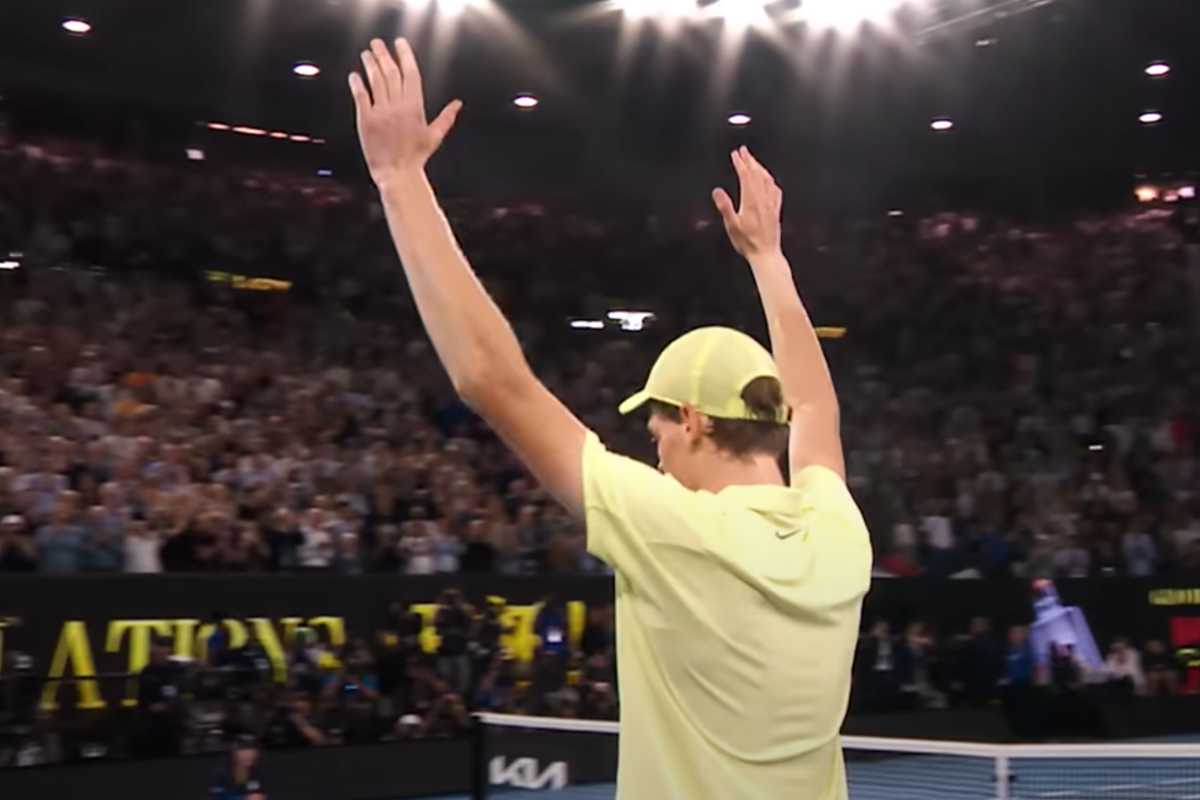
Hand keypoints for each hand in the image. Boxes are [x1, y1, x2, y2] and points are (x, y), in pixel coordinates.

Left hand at [348, 38, 462, 186]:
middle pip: (390, 72)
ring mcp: (381, 112)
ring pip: (375, 81)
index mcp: (415, 107)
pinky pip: (361, 96)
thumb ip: (446, 117)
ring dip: (370, 64)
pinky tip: (355, 75)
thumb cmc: (417, 157)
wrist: (398, 173)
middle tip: (377, 43)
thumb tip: (458, 104)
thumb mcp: (435, 136)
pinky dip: (357, 84)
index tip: (399, 43)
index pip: (410, 73)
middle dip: (383, 55)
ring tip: (366, 54)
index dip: (404, 55)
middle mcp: (398, 106)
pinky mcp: (366, 120)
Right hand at [712, 146, 782, 259]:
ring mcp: (771, 204)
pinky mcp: (776, 210)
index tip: (736, 154)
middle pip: (757, 174)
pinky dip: (770, 180)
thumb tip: (717, 191)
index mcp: (751, 200)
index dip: (740, 163)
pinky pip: (775, 190)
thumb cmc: (748, 242)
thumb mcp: (732, 225)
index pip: (746, 176)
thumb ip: (725, 207)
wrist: (766, 254)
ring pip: (767, 180)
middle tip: (744, 151)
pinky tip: (769, 180)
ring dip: (760, 168)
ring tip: (754, 161)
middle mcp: (763, 199)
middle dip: (750, 161)